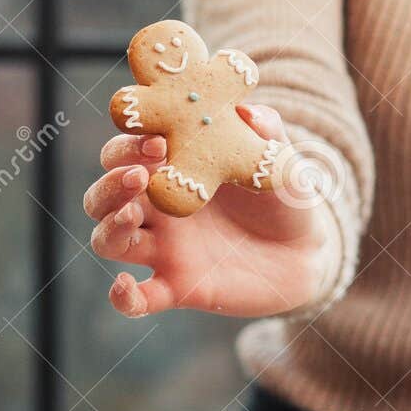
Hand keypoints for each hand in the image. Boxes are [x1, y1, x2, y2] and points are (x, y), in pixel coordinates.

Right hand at [83, 104, 338, 318]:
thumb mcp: (277, 158)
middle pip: (103, 195)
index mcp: (170, 170)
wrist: (307, 251)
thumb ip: (264, 130)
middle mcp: (157, 209)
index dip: (129, 144)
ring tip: (134, 215)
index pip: (125, 151)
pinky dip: (122, 297)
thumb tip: (246, 109)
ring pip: (108, 240)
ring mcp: (164, 249)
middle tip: (141, 175)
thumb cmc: (282, 195)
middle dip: (111, 183)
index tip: (157, 142)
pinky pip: (137, 301)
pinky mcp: (177, 287)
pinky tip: (124, 285)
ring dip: (110, 226)